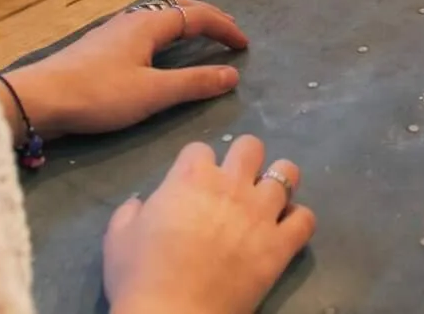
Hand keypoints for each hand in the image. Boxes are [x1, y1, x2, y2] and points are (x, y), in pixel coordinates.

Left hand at [6, 0, 246, 138]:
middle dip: (207, 18)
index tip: (244, 45)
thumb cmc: (98, 94)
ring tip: (200, 36)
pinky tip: (158, 50)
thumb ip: (193, 83)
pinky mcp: (101, 45)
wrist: (40, 98)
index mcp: (149, 23)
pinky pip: (144, 28)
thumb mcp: (152, 94)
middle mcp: (133, 18)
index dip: (224, 28)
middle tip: (228, 32)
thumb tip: (232, 74)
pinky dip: (165, 33)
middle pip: (178, 8)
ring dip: (184, 23)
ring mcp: (114, 29)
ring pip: (159, 16)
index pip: (197, 16)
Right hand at [104, 135, 314, 313]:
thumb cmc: (140, 276)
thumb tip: (142, 204)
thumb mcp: (118, 237)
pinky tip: (286, 230)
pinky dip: (298, 220)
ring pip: (287, 172)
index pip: (200, 149)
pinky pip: (306, 218)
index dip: (196, 165)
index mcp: (191, 177)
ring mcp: (261, 213)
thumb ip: (130, 212)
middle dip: (244, 160)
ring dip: (277, 182)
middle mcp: (231, 185)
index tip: (192, 184)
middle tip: (235, 183)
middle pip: (250, 146)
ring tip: (268, 200)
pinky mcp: (281, 245)